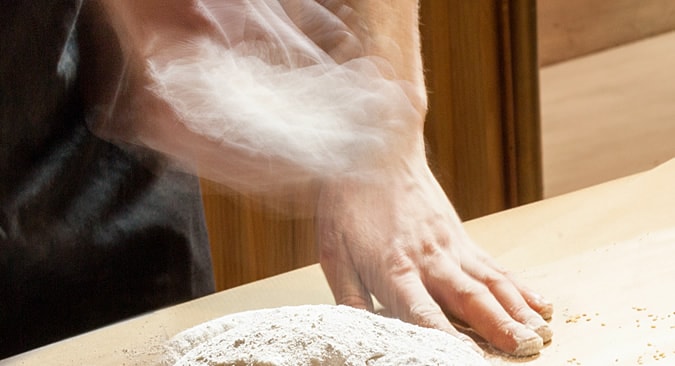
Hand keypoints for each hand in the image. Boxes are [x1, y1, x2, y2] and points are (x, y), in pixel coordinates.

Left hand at [317, 159, 552, 356]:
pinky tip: (538, 301)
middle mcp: (431, 259)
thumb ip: (349, 296)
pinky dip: (519, 286)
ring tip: (541, 333)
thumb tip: (356, 331)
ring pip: (491, 283)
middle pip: (469, 299)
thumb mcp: (334, 251)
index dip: (446, 337)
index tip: (467, 356)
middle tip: (525, 348)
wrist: (377, 151)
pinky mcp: (462, 237)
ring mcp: (451, 247)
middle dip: (499, 327)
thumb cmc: (350, 201)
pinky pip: (494, 265)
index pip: (423, 311)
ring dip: (517, 310)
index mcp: (395, 268)